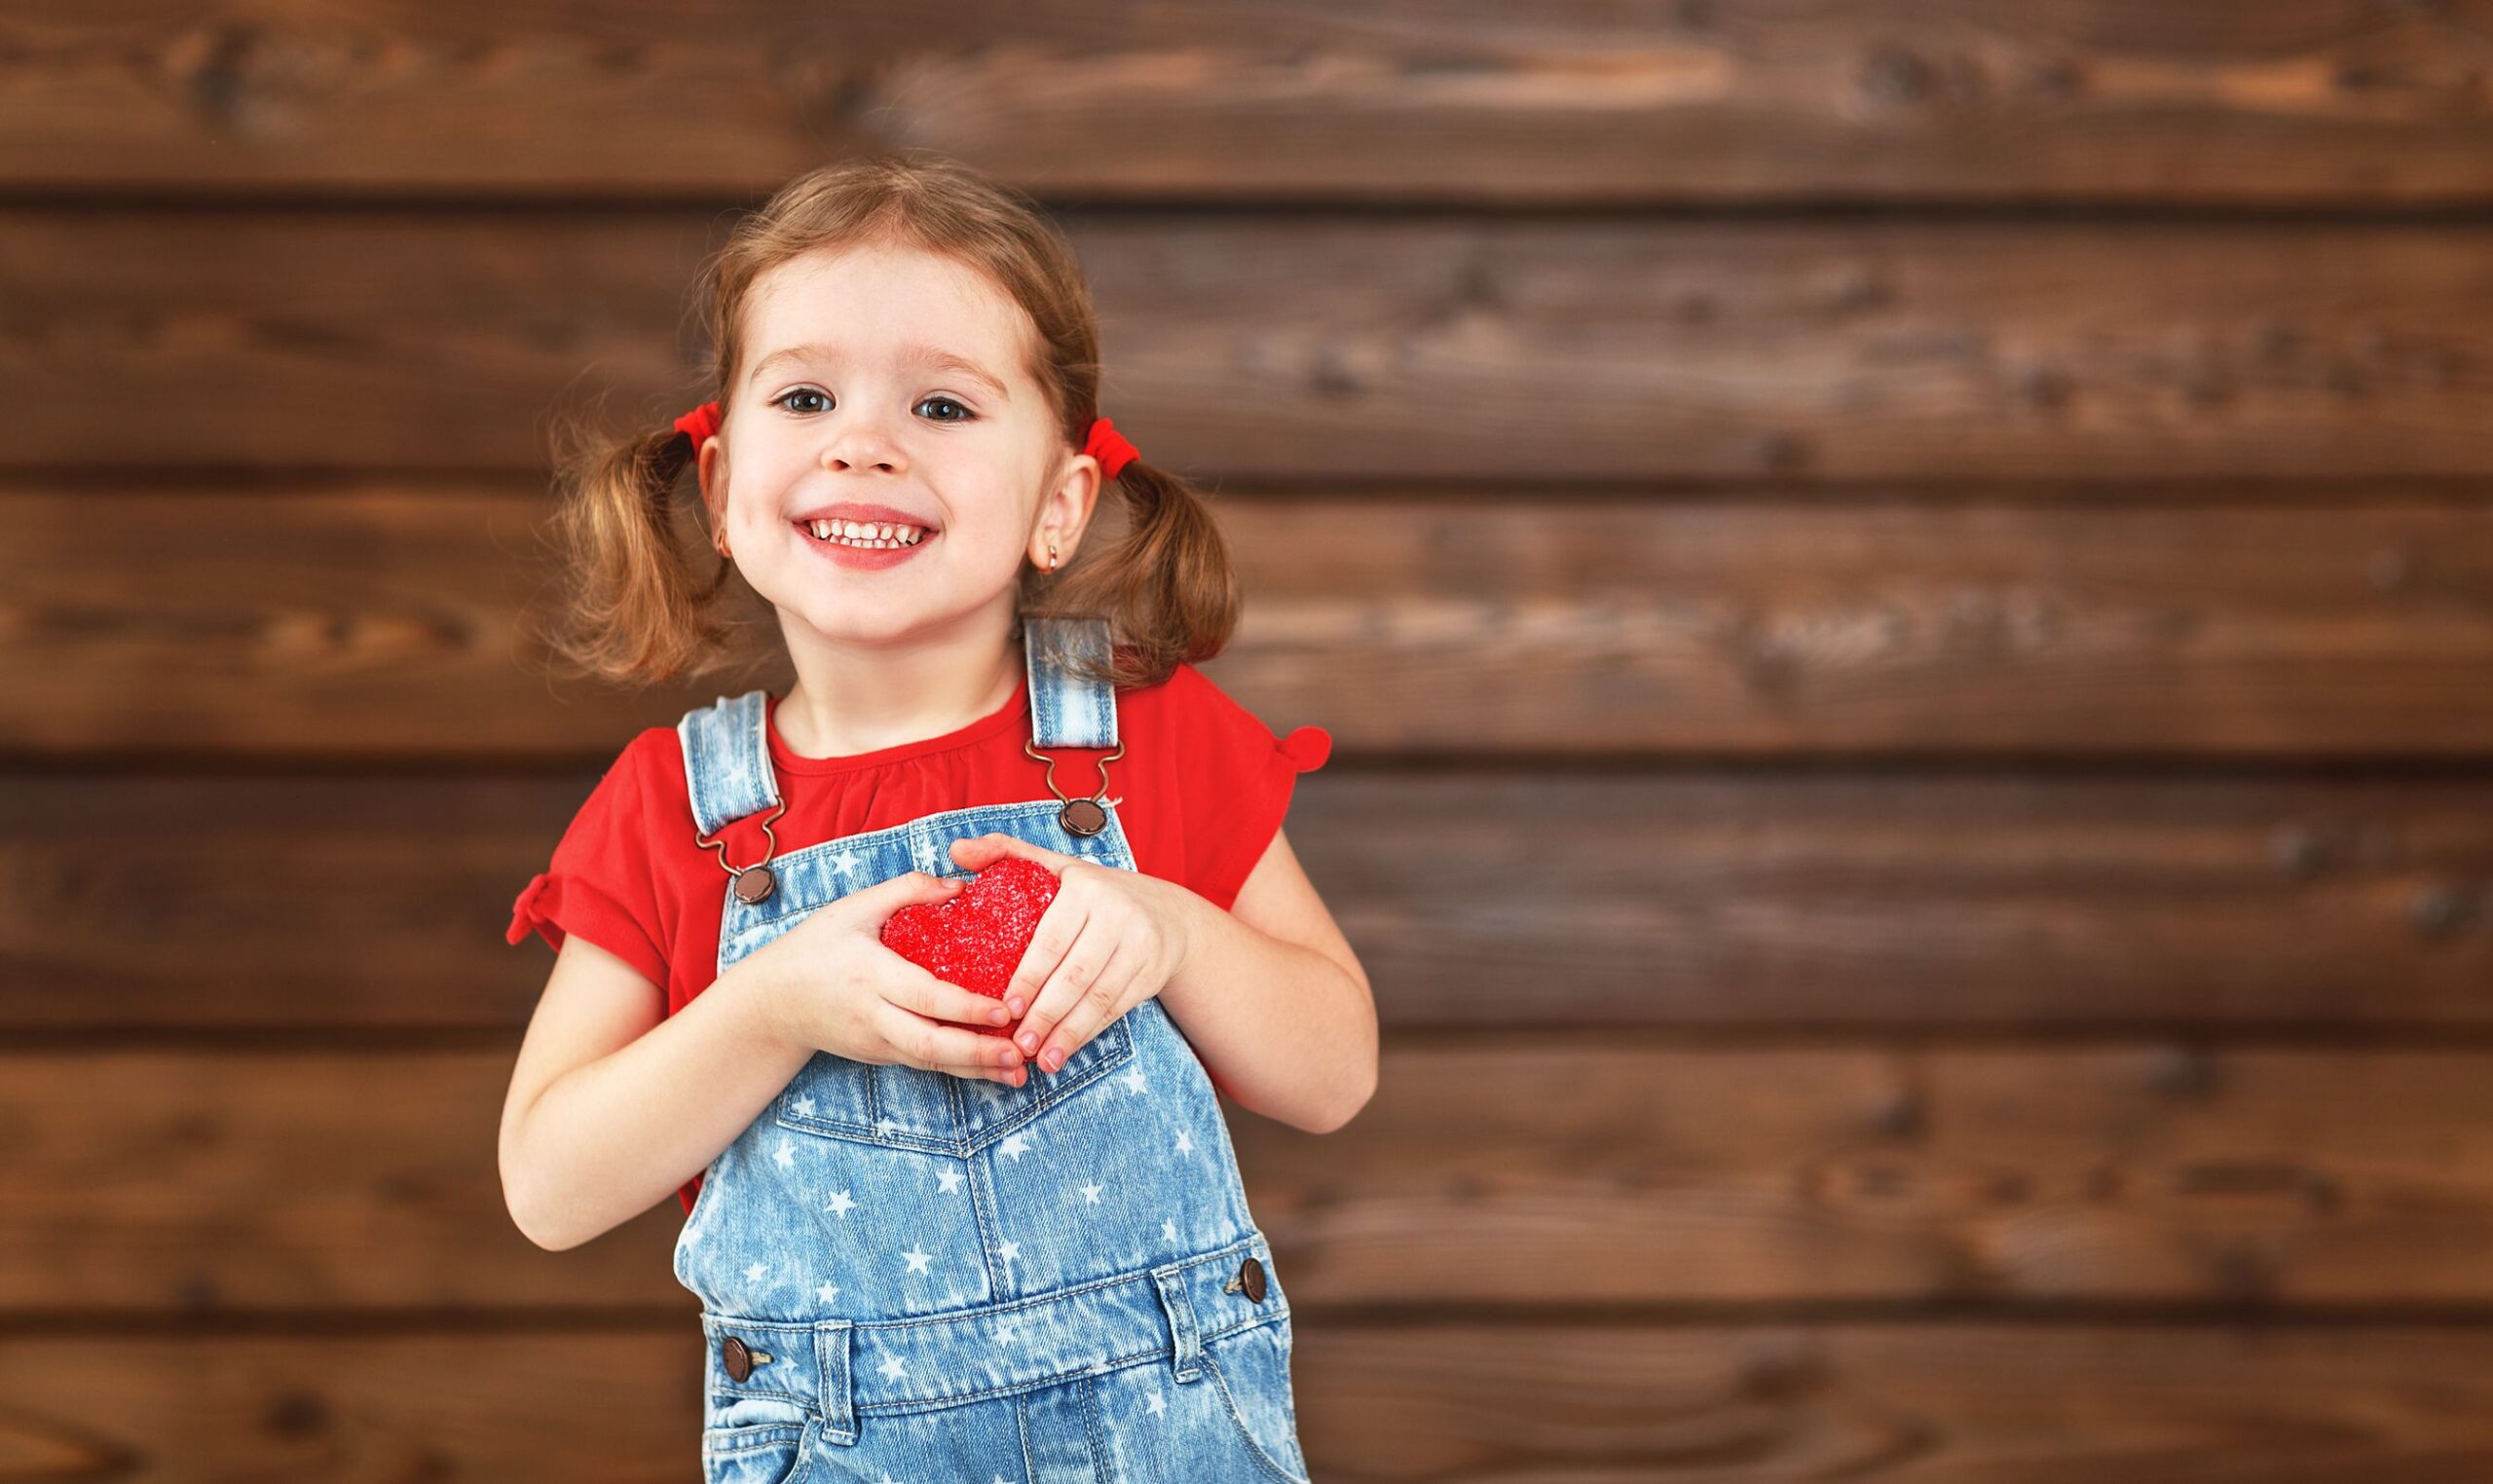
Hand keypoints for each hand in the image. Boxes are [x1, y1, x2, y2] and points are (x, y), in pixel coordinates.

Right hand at [747, 870, 1031, 1086]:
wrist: (773, 1001)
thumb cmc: (816, 946)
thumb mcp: (853, 908)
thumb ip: (907, 890)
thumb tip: (960, 884)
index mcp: (869, 974)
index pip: (923, 995)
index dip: (965, 1006)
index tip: (1005, 1009)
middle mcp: (873, 1015)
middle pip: (929, 1042)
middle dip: (976, 1052)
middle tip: (1018, 1052)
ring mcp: (876, 1042)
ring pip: (931, 1061)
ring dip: (976, 1069)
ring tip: (1019, 1072)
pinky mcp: (880, 1055)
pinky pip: (925, 1064)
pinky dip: (961, 1070)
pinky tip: (995, 1072)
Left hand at [947, 832, 1196, 1076]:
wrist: (1168, 914)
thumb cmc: (1095, 892)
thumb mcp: (1055, 866)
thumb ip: (1004, 854)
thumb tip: (956, 851)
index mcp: (1086, 888)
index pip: (1052, 939)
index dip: (1029, 977)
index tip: (1007, 1008)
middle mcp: (1118, 914)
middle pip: (1076, 973)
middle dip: (1046, 1013)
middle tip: (1018, 1043)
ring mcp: (1140, 945)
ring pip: (1098, 997)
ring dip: (1068, 1033)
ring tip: (1041, 1060)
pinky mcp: (1152, 973)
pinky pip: (1115, 1009)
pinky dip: (1088, 1034)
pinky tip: (1065, 1053)